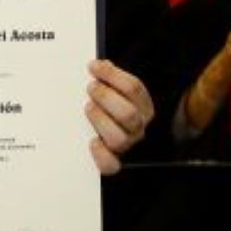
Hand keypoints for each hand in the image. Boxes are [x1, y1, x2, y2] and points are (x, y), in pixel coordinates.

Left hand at [85, 59, 152, 173]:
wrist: (114, 129)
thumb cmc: (111, 105)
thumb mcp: (115, 89)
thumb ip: (109, 77)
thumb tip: (97, 65)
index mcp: (142, 106)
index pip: (133, 88)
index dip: (111, 75)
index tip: (93, 67)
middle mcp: (138, 127)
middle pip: (128, 114)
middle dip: (105, 97)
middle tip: (90, 89)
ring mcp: (127, 145)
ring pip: (119, 138)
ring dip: (100, 121)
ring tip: (88, 108)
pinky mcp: (113, 162)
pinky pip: (111, 165)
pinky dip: (101, 155)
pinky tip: (92, 141)